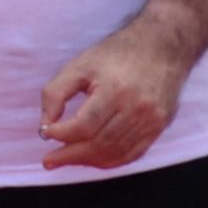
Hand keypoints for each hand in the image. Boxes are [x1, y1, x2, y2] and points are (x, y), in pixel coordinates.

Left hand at [38, 20, 190, 172]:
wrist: (162, 46)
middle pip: (99, 144)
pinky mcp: (159, 127)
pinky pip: (132, 154)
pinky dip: (110, 160)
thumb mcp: (80, 65)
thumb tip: (46, 126)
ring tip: (67, 159)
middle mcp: (137, 109)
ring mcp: (151, 121)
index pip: (84, 126)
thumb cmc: (117, 53)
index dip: (62, 134)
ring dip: (88, 160)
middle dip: (70, 155)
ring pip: (115, 153)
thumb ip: (56, 93)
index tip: (46, 133)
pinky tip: (93, 159)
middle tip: (50, 161)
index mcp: (115, 90)